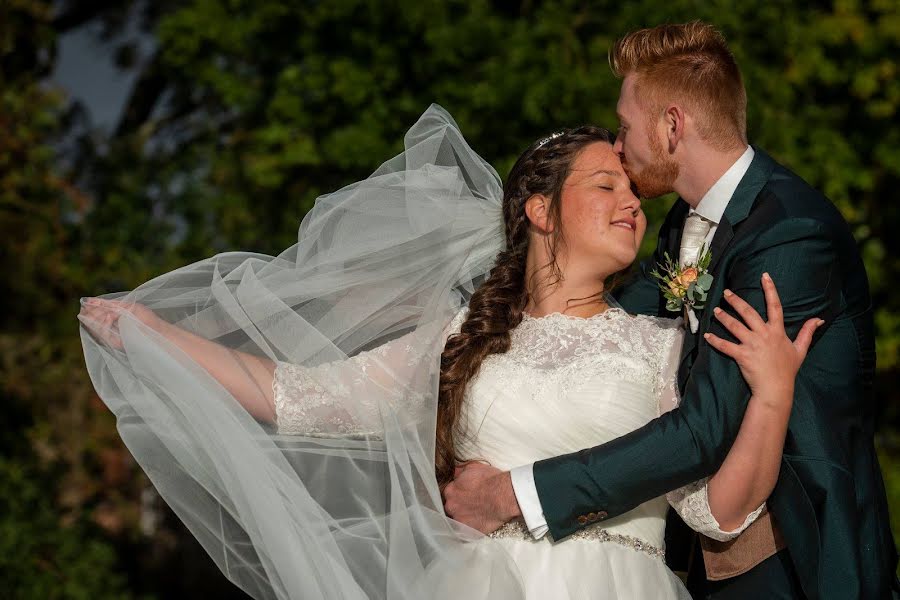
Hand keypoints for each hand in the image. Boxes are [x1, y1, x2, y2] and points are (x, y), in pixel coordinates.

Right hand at [78, 297, 162, 348]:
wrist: (158, 332)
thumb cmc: (146, 318)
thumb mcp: (127, 307)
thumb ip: (109, 304)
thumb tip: (90, 301)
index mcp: (112, 318)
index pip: (95, 314)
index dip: (89, 309)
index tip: (86, 303)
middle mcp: (110, 328)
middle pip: (92, 322)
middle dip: (91, 313)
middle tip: (90, 308)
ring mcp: (111, 336)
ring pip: (95, 328)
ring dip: (97, 318)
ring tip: (104, 311)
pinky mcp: (114, 343)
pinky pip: (103, 335)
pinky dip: (104, 325)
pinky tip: (109, 317)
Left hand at [442, 462, 520, 534]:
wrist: (504, 496)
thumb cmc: (491, 480)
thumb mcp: (472, 467)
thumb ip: (459, 472)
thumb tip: (454, 472)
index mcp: (450, 490)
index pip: (449, 494)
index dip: (458, 494)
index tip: (466, 495)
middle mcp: (451, 505)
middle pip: (451, 507)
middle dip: (459, 506)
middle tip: (472, 505)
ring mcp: (458, 519)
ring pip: (457, 519)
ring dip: (464, 517)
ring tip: (476, 514)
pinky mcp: (467, 532)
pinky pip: (464, 532)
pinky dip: (470, 529)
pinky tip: (478, 523)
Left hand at [704, 273, 822, 399]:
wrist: (776, 388)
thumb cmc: (787, 370)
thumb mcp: (800, 349)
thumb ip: (807, 332)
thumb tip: (819, 319)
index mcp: (777, 331)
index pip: (775, 306)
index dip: (770, 289)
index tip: (764, 276)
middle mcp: (764, 334)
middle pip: (748, 312)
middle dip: (736, 301)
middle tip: (726, 293)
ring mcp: (752, 344)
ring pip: (734, 326)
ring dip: (723, 317)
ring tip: (715, 310)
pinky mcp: (742, 355)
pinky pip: (725, 346)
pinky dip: (715, 341)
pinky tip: (707, 335)